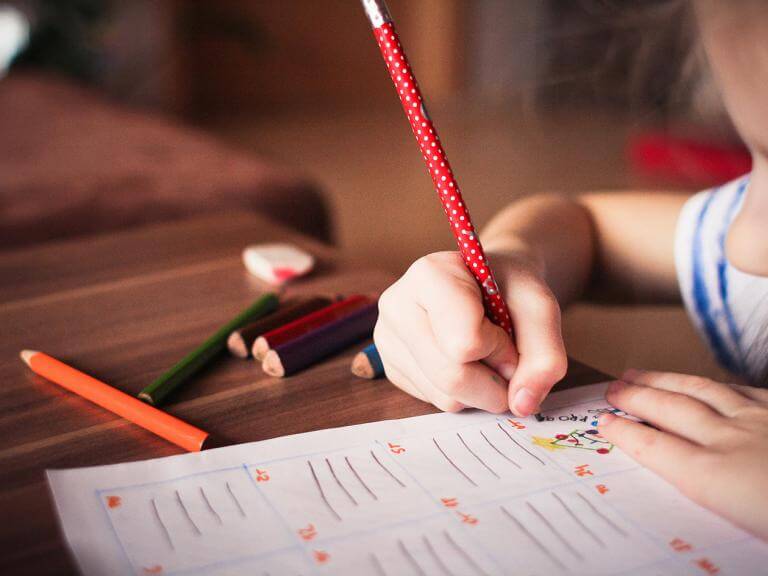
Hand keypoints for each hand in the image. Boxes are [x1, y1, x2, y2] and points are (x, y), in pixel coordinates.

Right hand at [374, 251, 566, 415]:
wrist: (487, 284)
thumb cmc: (509, 288)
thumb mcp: (540, 308)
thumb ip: (545, 355)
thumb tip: (522, 405)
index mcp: (429, 275)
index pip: (465, 342)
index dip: (500, 348)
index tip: (506, 329)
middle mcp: (397, 305)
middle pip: (452, 377)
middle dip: (495, 380)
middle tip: (506, 356)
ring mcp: (388, 339)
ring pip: (445, 397)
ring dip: (481, 390)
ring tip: (484, 354)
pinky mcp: (391, 368)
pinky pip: (435, 402)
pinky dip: (463, 393)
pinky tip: (464, 362)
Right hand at [598, 370, 767, 540]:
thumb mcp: (741, 529)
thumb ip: (707, 497)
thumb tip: (682, 482)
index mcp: (715, 476)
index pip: (654, 447)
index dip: (624, 433)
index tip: (603, 422)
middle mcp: (730, 439)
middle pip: (670, 409)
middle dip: (635, 397)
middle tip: (613, 389)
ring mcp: (758, 419)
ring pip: (700, 389)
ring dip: (663, 380)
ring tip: (640, 374)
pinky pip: (740, 388)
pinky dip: (713, 384)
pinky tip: (705, 383)